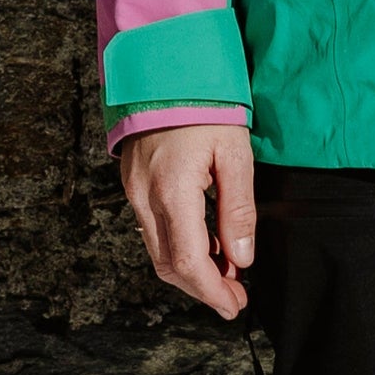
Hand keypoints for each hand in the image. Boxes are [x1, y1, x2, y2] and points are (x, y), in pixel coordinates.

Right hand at [119, 122, 255, 318]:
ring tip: (225, 274)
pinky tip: (204, 245)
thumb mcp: (235, 154)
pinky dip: (177, 247)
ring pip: (156, 251)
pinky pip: (151, 228)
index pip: (188, 262)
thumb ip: (238, 210)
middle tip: (235, 298)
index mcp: (172, 192)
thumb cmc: (204, 106)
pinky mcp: (132, 183)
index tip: (235, 306)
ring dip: (189, 270)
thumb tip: (241, 259)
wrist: (164, 69)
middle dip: (202, 289)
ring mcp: (133, 190)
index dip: (212, 292)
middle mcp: (145, 197)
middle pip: (167, 265)